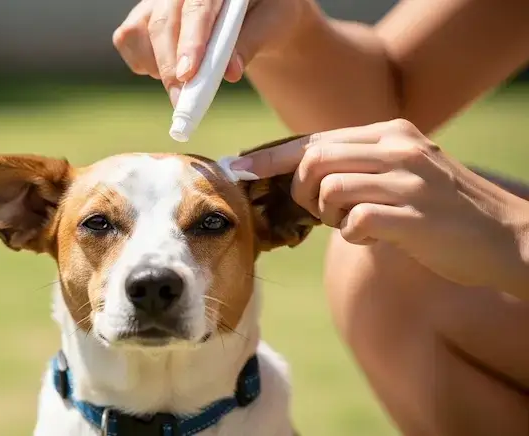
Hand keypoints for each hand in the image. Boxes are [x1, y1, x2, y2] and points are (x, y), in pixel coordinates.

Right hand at [112, 0, 319, 104]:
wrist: (253, 15)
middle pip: (163, 24)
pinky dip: (147, 64)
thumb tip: (230, 72)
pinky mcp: (140, 16)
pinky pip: (128, 41)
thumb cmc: (265, 16)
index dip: (191, 42)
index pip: (198, 8)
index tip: (188, 75)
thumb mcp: (272, 24)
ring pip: (140, 34)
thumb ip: (250, 43)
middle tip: (183, 103)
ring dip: (160, 68)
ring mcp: (157, 0)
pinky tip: (172, 67)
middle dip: (170, 68)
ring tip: (189, 80)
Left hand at [231, 119, 528, 295]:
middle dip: (300, 189)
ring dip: (329, 214)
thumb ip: (356, 166)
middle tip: (318, 211)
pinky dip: (353, 234)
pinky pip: (354, 222)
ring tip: (354, 222)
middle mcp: (398, 147)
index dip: (271, 157)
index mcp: (390, 133)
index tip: (239, 170)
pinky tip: (375, 236)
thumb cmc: (441, 209)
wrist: (505, 238)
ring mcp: (407, 180)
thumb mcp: (401, 171)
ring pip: (329, 188)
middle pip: (314, 159)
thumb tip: (297, 177)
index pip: (314, 138)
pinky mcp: (413, 215)